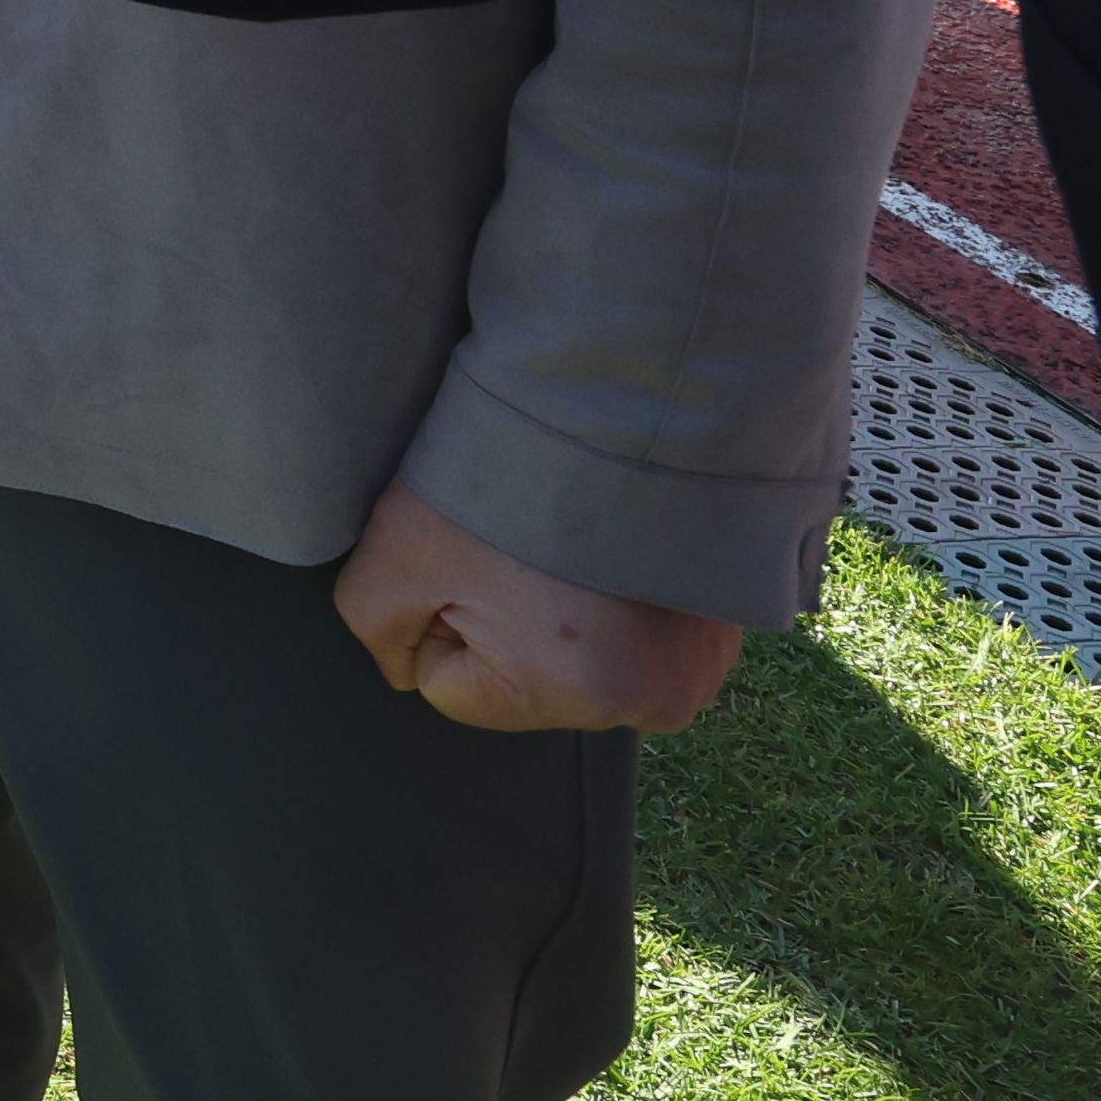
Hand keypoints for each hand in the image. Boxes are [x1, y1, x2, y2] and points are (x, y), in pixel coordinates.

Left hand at [333, 481, 742, 734]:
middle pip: (520, 682)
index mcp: (578, 694)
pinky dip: (616, 604)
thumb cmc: (497, 477)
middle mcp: (657, 698)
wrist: (610, 401)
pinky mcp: (724, 632)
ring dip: (563, 619)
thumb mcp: (392, 559)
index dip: (440, 616)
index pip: (451, 686)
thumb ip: (376, 633)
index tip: (472, 562)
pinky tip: (606, 550)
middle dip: (502, 623)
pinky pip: (635, 641)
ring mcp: (701, 666)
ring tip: (564, 546)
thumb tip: (409, 671)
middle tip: (518, 548)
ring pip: (576, 664)